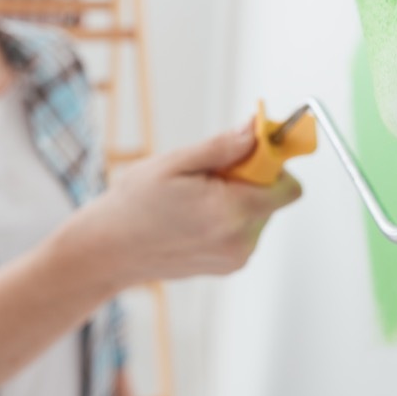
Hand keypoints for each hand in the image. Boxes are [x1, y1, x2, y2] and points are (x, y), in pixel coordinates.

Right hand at [78, 124, 302, 284]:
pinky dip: (229, 218)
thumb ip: (223, 147)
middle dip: (250, 179)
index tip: (249, 150)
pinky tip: (194, 216)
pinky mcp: (228, 266)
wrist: (108, 250)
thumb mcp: (175, 163)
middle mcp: (240, 241)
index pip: (288, 188)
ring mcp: (235, 258)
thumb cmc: (133, 205)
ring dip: (238, 199)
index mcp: (230, 213)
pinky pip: (245, 231)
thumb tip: (257, 130)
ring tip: (195, 198)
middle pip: (273, 198)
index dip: (273, 163)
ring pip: (259, 213)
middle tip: (209, 174)